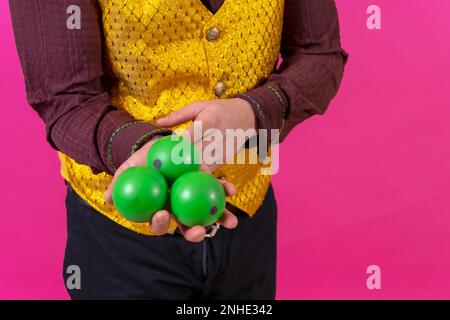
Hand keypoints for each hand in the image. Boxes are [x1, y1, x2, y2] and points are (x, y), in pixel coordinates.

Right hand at [104, 136, 237, 241]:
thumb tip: (107, 200)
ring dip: (219, 219)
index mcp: (160, 208)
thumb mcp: (132, 167)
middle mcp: (179, 208)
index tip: (162, 215)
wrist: (165, 144)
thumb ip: (121, 182)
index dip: (160, 223)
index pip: (159, 221)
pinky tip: (231, 190)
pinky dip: (225, 191)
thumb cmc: (146, 159)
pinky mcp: (209, 188)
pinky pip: (218, 192)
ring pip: (207, 214)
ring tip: (230, 221)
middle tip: (198, 231)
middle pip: (186, 225)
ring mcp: (196, 200)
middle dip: (193, 233)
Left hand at [157, 98, 256, 170]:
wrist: (246, 117)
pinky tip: (187, 178)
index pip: (194, 133)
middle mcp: (216, 137)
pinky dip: (199, 174)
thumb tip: (157, 122)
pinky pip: (210, 170)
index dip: (181, 142)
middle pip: (196, 153)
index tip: (167, 148)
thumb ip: (178, 115)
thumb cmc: (219, 110)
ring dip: (189, 171)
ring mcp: (221, 150)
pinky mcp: (224, 159)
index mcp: (210, 120)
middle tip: (162, 167)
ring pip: (203, 165)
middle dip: (180, 161)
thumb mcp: (199, 106)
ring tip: (172, 175)